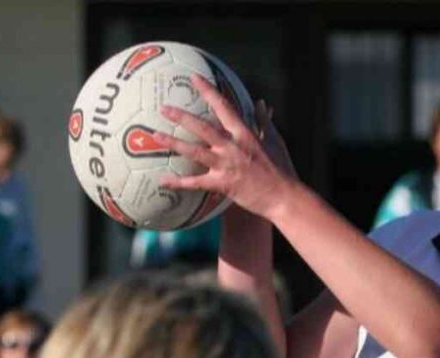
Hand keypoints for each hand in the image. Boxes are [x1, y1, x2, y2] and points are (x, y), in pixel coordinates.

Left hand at [153, 74, 297, 220]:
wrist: (284, 197)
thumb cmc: (281, 168)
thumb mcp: (275, 140)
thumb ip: (265, 120)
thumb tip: (261, 102)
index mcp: (245, 133)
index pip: (223, 106)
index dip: (208, 90)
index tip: (193, 78)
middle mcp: (233, 146)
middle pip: (202, 127)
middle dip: (181, 116)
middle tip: (163, 108)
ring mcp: (226, 165)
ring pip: (194, 151)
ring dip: (173, 143)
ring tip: (155, 135)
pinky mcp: (222, 184)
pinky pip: (195, 183)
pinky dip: (178, 182)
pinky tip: (162, 181)